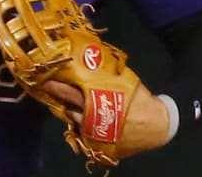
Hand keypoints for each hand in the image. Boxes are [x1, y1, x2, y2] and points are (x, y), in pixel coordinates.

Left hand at [42, 79, 170, 158]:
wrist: (159, 125)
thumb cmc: (139, 100)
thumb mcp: (122, 82)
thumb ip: (103, 75)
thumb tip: (89, 58)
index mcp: (97, 101)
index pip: (69, 92)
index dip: (55, 86)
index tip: (42, 78)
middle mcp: (91, 118)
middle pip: (67, 107)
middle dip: (56, 96)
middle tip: (45, 86)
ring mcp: (94, 133)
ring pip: (73, 120)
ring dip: (67, 110)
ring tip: (60, 100)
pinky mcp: (98, 143)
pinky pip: (82, 132)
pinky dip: (78, 123)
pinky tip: (76, 114)